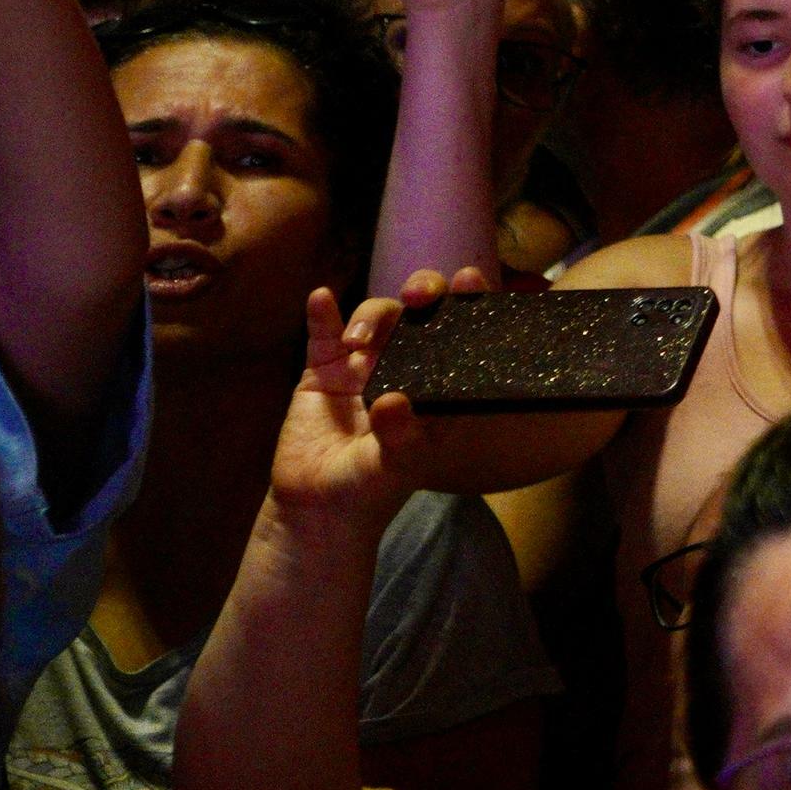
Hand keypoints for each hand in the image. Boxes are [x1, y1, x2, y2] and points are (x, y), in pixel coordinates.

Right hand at [271, 281, 471, 536]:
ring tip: (357, 340)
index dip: (470, 305)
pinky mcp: (322, 371)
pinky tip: (321, 297)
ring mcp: (363, 365)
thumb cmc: (372, 488)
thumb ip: (399, 435)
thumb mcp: (394, 465)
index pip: (461, 336)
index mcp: (437, 385)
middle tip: (420, 295)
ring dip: (372, 316)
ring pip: (377, 318)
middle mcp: (406, 366)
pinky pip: (323, 335)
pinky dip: (323, 315)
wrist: (317, 509)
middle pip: (420, 313)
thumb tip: (392, 402)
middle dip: (424, 292)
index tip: (473, 280)